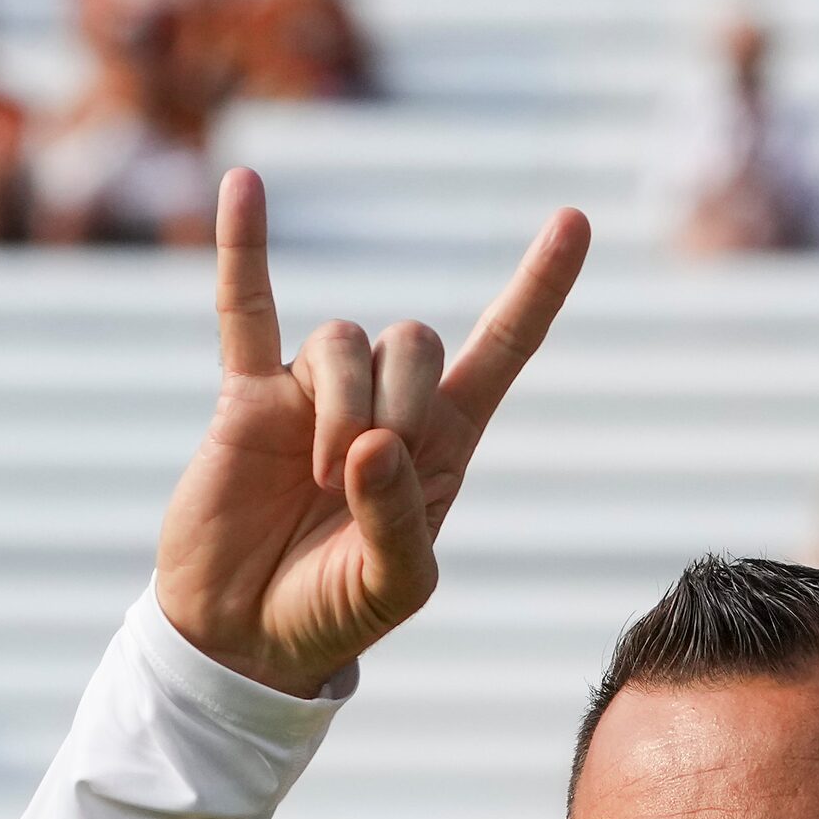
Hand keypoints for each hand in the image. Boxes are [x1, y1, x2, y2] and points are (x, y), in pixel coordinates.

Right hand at [154, 170, 589, 696]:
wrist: (246, 632)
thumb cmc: (335, 610)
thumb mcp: (394, 585)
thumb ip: (396, 519)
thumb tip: (371, 443)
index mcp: (445, 442)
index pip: (504, 348)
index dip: (539, 287)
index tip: (575, 220)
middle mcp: (386, 404)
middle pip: (414, 341)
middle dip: (401, 401)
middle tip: (361, 476)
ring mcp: (314, 392)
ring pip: (342, 342)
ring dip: (338, 406)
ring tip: (314, 480)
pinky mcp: (247, 396)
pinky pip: (245, 306)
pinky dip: (243, 246)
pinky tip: (244, 186)